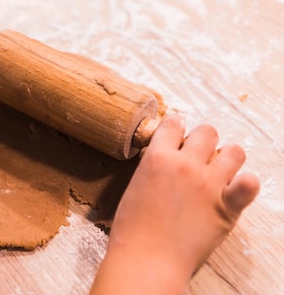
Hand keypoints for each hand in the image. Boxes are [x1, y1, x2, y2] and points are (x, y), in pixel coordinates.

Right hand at [90, 115, 259, 294]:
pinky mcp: (227, 207)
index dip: (176, 128)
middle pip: (207, 131)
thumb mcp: (134, 186)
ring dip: (227, 157)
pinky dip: (246, 184)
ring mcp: (209, 184)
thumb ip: (152, 168)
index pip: (173, 123)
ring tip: (218, 170)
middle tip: (196, 156)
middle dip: (202, 140)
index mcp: (157, 157)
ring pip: (234, 151)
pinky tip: (236, 188)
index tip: (177, 135)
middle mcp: (185, 165)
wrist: (147, 259)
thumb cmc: (132, 229)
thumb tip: (163, 160)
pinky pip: (250, 183)